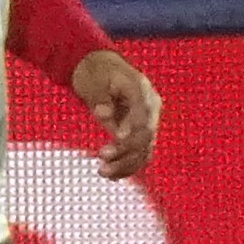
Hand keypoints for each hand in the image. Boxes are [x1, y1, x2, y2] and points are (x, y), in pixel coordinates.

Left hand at [70, 47, 160, 178]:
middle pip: (145, 135)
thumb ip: (100, 98)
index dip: (133, 128)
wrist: (99, 68)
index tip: (117, 138)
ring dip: (127, 163)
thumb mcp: (94, 80)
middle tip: (102, 157)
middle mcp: (150, 108)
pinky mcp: (137, 133)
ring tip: (103, 173)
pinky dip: (128, 165)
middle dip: (126, 149)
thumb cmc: (95, 72)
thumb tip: (104, 114)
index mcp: (142, 91)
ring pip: (144, 149)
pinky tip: (111, 176)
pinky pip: (139, 153)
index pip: (143, 114)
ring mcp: (146, 122)